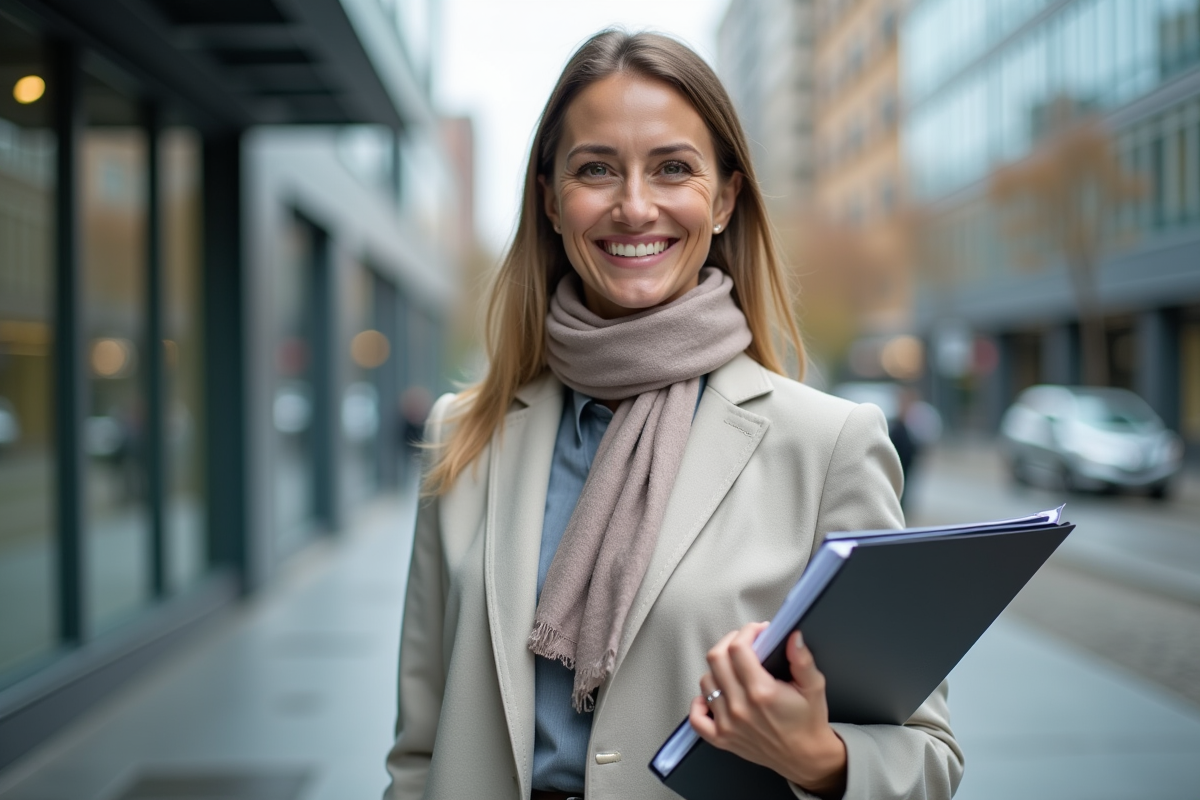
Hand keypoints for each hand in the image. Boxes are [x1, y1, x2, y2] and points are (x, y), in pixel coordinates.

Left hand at [688, 622, 846, 797]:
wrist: (805, 757)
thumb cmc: (808, 721)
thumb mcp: (814, 686)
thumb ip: (802, 659)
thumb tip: (793, 636)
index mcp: (762, 692)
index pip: (739, 649)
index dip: (746, 632)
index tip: (757, 631)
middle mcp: (741, 707)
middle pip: (717, 660)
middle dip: (730, 642)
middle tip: (744, 643)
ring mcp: (728, 724)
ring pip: (706, 682)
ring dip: (717, 669)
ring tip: (734, 668)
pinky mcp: (721, 738)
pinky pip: (697, 717)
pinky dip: (700, 703)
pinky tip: (715, 694)